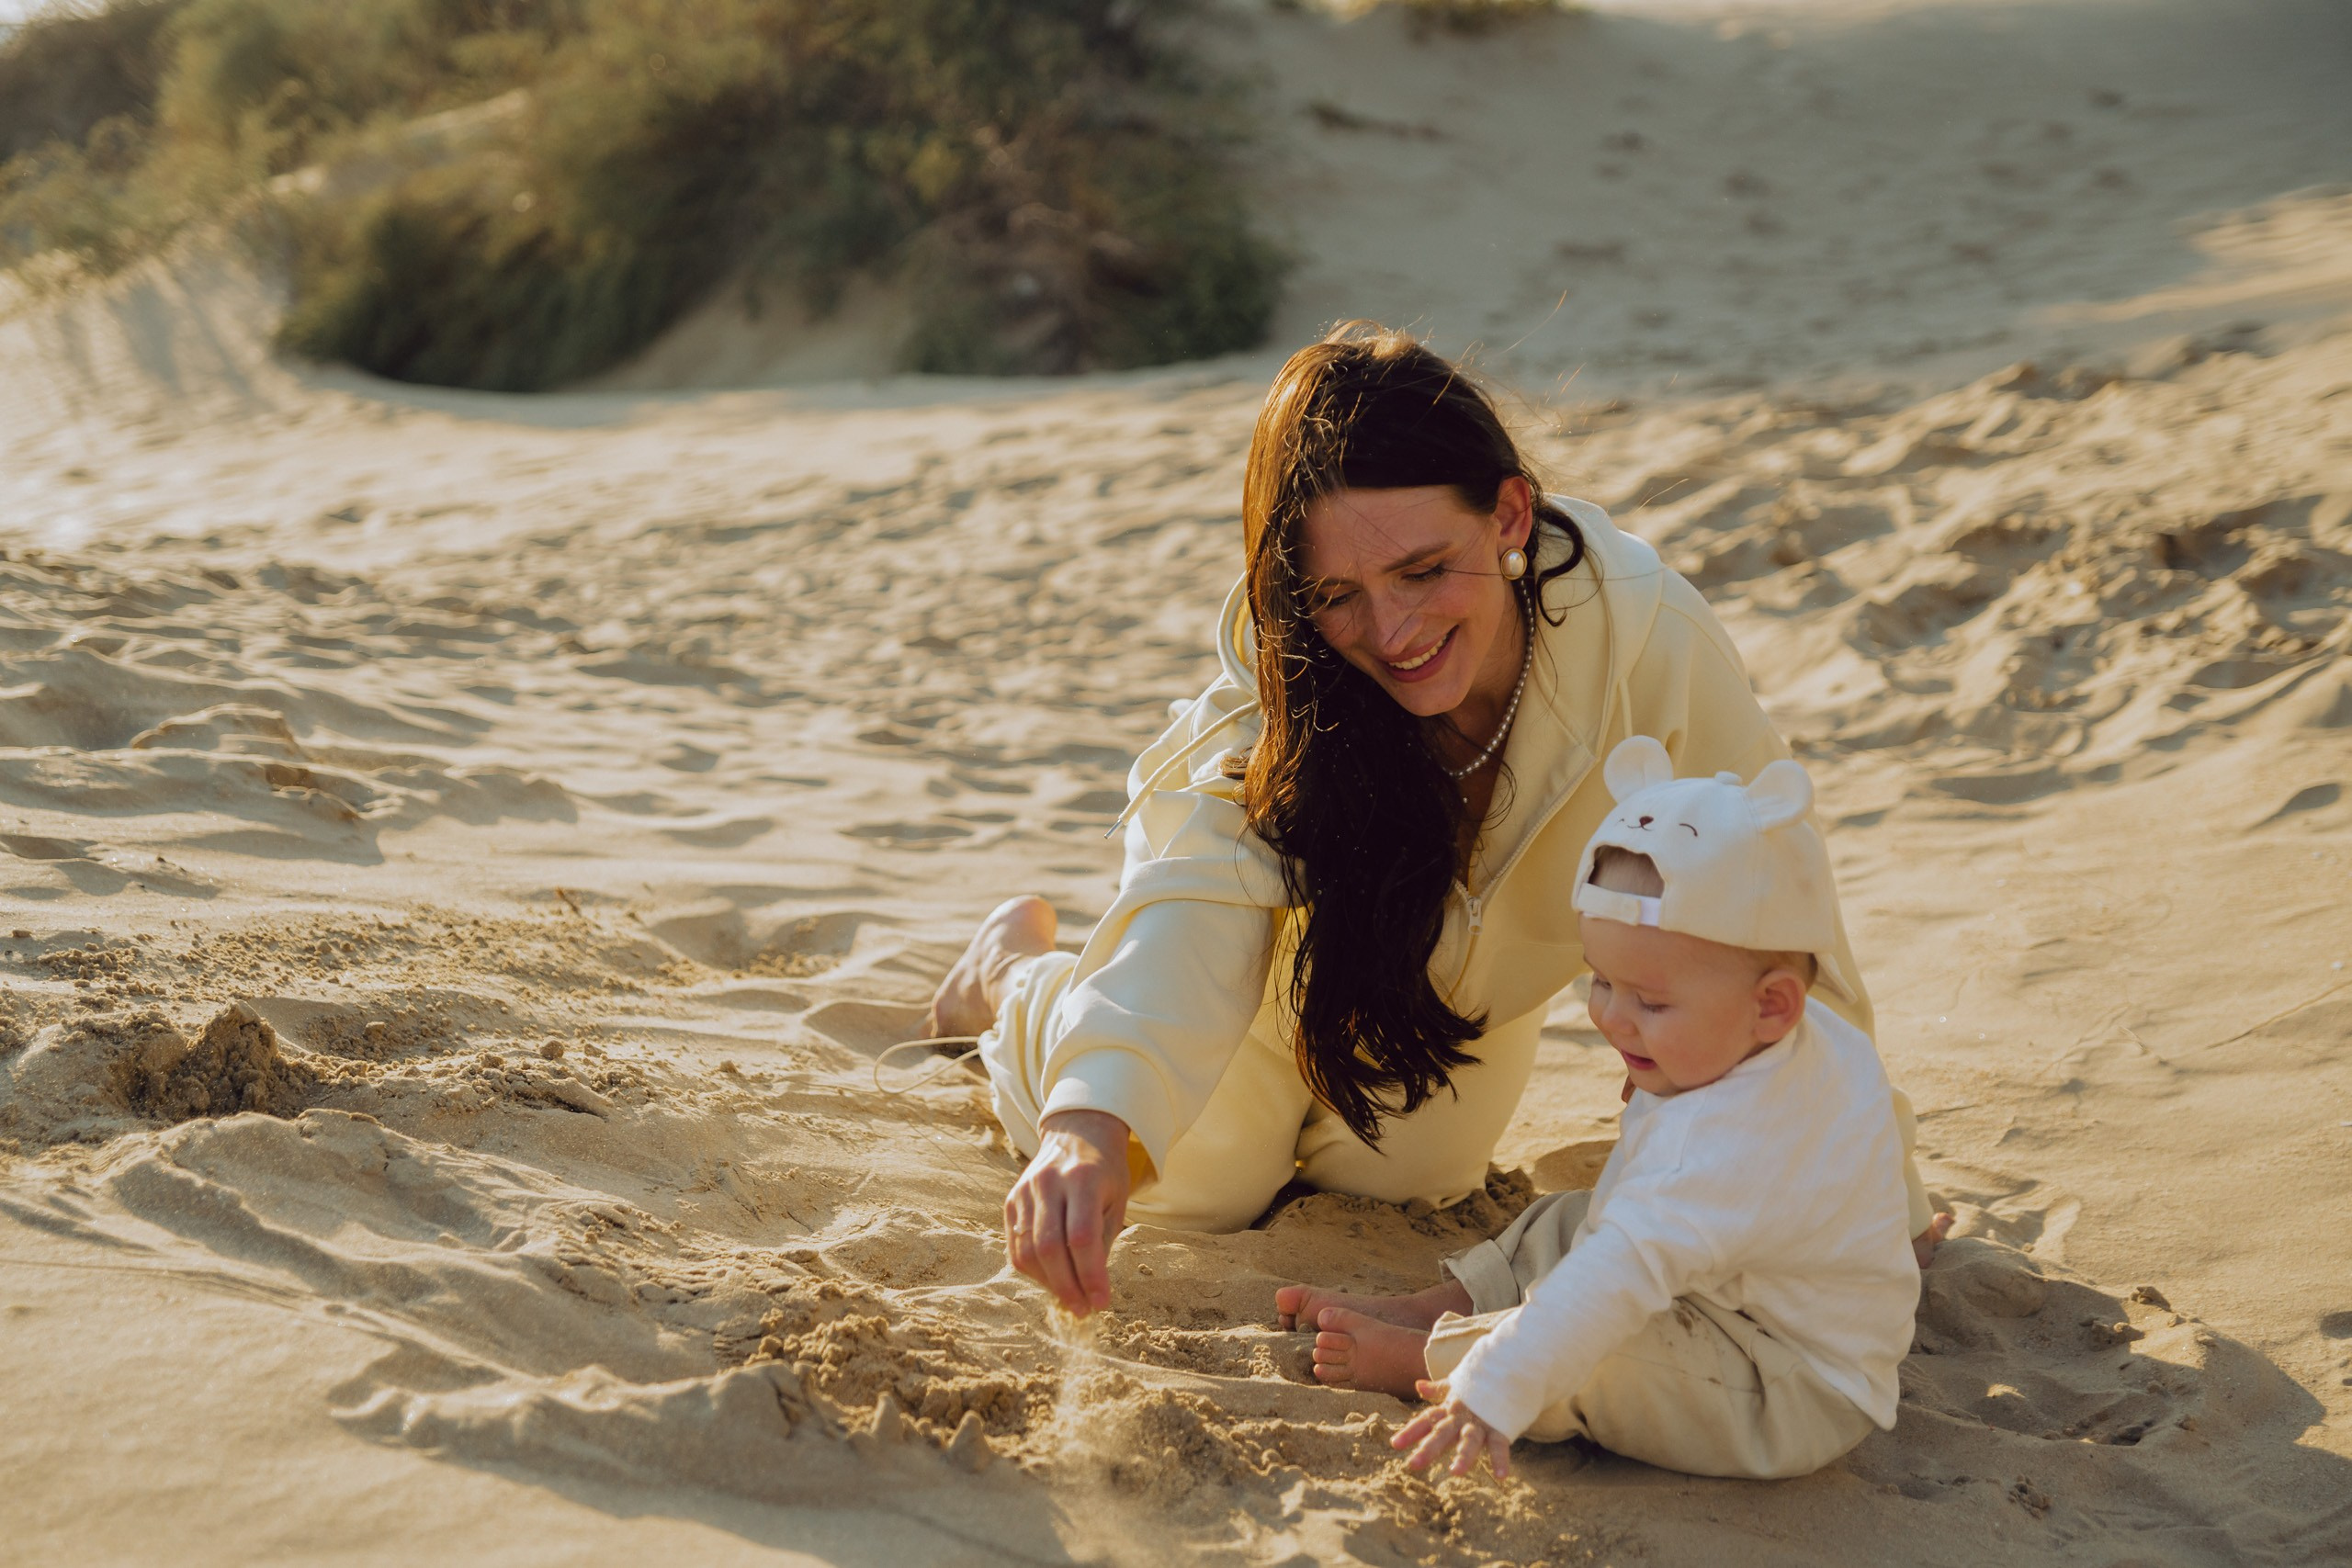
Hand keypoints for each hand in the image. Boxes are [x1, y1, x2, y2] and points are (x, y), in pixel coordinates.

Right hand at [1003, 1109, 1132, 1315]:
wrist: (1076, 1135)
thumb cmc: (1105, 1173)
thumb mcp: (1116, 1200)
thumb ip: (1102, 1241)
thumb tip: (1091, 1289)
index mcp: (1083, 1179)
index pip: (1082, 1237)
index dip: (1091, 1275)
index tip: (1102, 1302)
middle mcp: (1049, 1182)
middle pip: (1050, 1247)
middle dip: (1067, 1286)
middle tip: (1084, 1309)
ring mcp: (1025, 1191)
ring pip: (1028, 1250)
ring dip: (1049, 1283)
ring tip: (1070, 1299)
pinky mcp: (1011, 1200)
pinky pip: (1016, 1246)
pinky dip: (1033, 1270)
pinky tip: (1051, 1280)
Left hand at [1392, 1380, 1511, 1479]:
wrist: (1508, 1365)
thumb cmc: (1481, 1381)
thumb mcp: (1458, 1386)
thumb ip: (1438, 1389)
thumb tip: (1419, 1386)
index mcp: (1450, 1409)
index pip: (1426, 1420)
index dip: (1411, 1432)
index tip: (1395, 1444)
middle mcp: (1461, 1416)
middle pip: (1442, 1433)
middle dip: (1428, 1448)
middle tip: (1413, 1464)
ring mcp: (1481, 1421)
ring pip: (1470, 1440)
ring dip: (1463, 1456)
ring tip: (1455, 1472)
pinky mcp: (1500, 1426)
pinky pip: (1500, 1445)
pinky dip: (1500, 1460)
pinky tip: (1501, 1477)